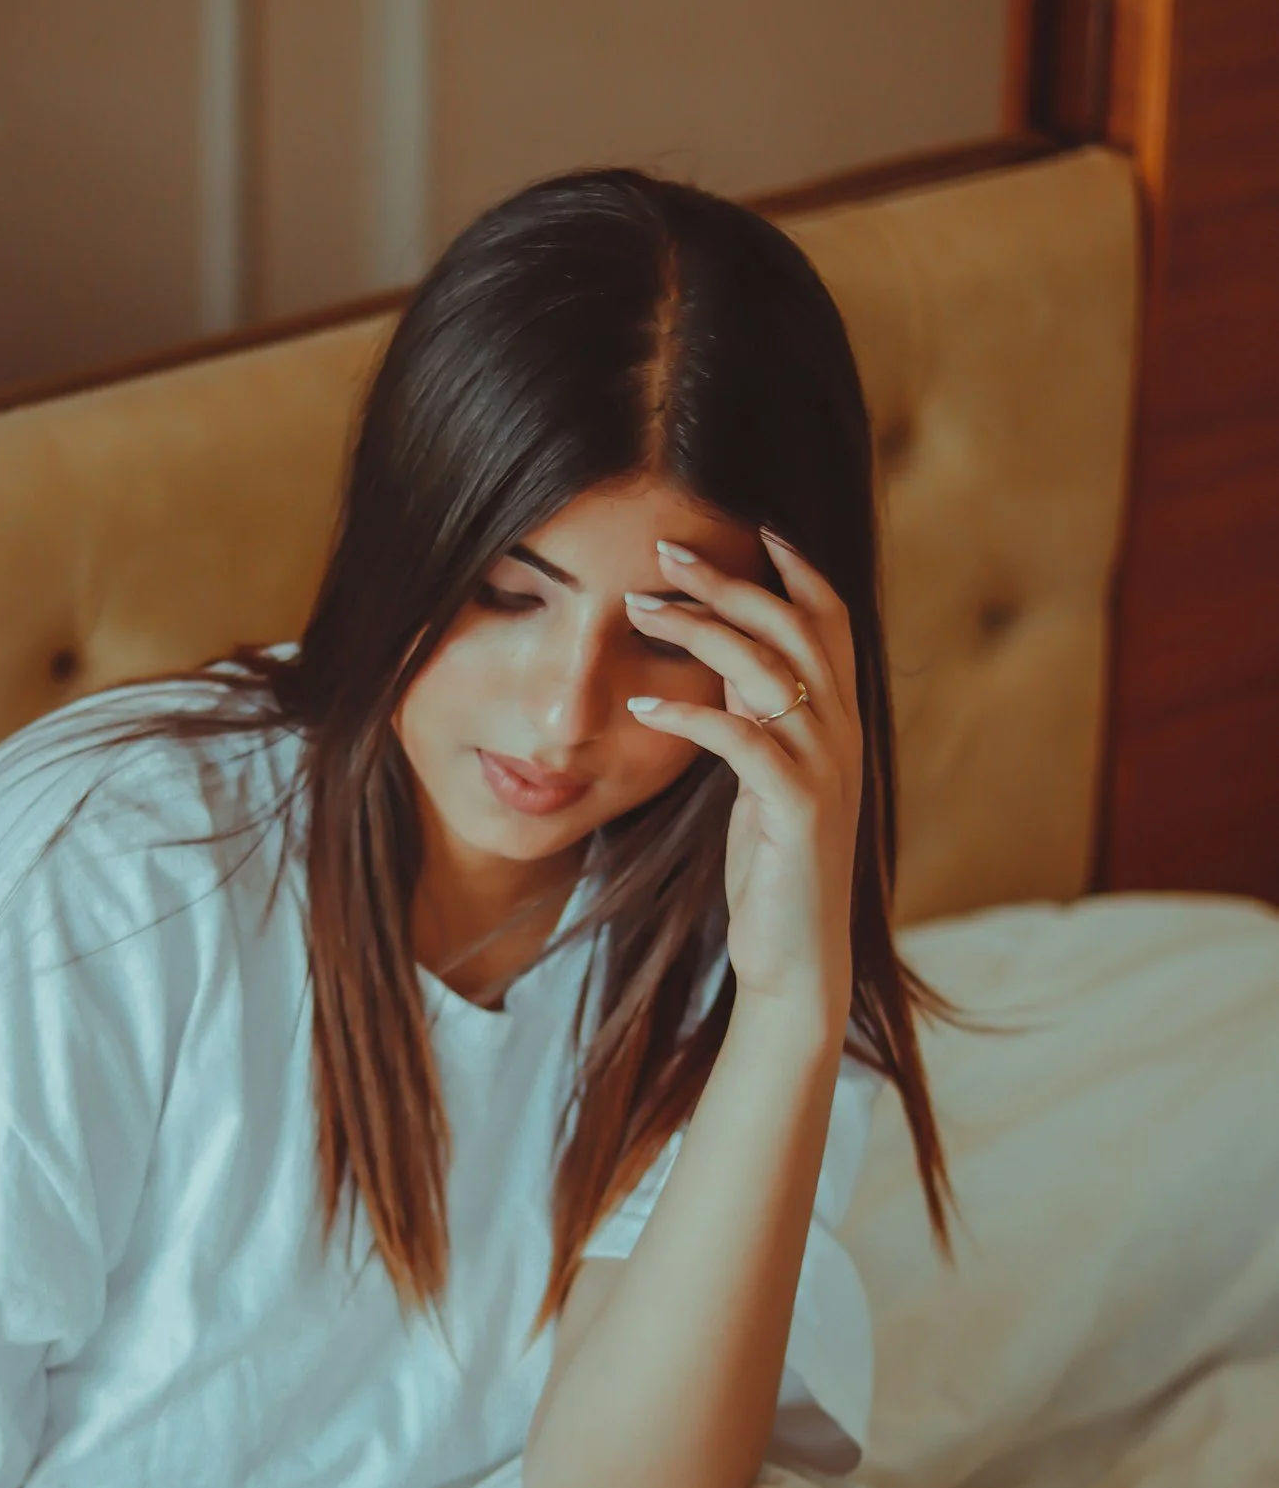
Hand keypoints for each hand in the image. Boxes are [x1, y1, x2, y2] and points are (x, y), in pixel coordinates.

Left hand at [624, 531, 861, 1023]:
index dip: (796, 569)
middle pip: (796, 627)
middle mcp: (843, 736)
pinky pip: (741, 740)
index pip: (830, 621)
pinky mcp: (798, 810)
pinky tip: (643, 701)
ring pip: (769, 671)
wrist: (795, 960)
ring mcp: (826, 771)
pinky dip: (690, 713)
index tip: (748, 527)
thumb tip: (724, 656)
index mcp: (839, 723)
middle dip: (731, 581)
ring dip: (700, 631)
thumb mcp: (764, 780)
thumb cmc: (770, 870)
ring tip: (643, 607)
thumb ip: (756, 717)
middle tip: (666, 550)